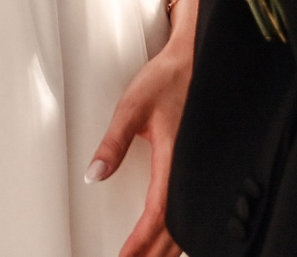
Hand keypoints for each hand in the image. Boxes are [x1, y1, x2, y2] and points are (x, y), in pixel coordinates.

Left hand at [91, 28, 192, 256]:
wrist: (197, 59)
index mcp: (174, 160)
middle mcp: (191, 171)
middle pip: (174, 229)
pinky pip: (193, 208)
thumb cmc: (168, 78)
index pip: (157, 215)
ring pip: (187, 223)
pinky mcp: (202, 167)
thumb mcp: (132, 107)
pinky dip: (180, 230)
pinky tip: (172, 238)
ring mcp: (201, 171)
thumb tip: (93, 175)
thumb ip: (112, 143)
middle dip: (152, 252)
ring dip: (167, 247)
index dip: (141, 242)